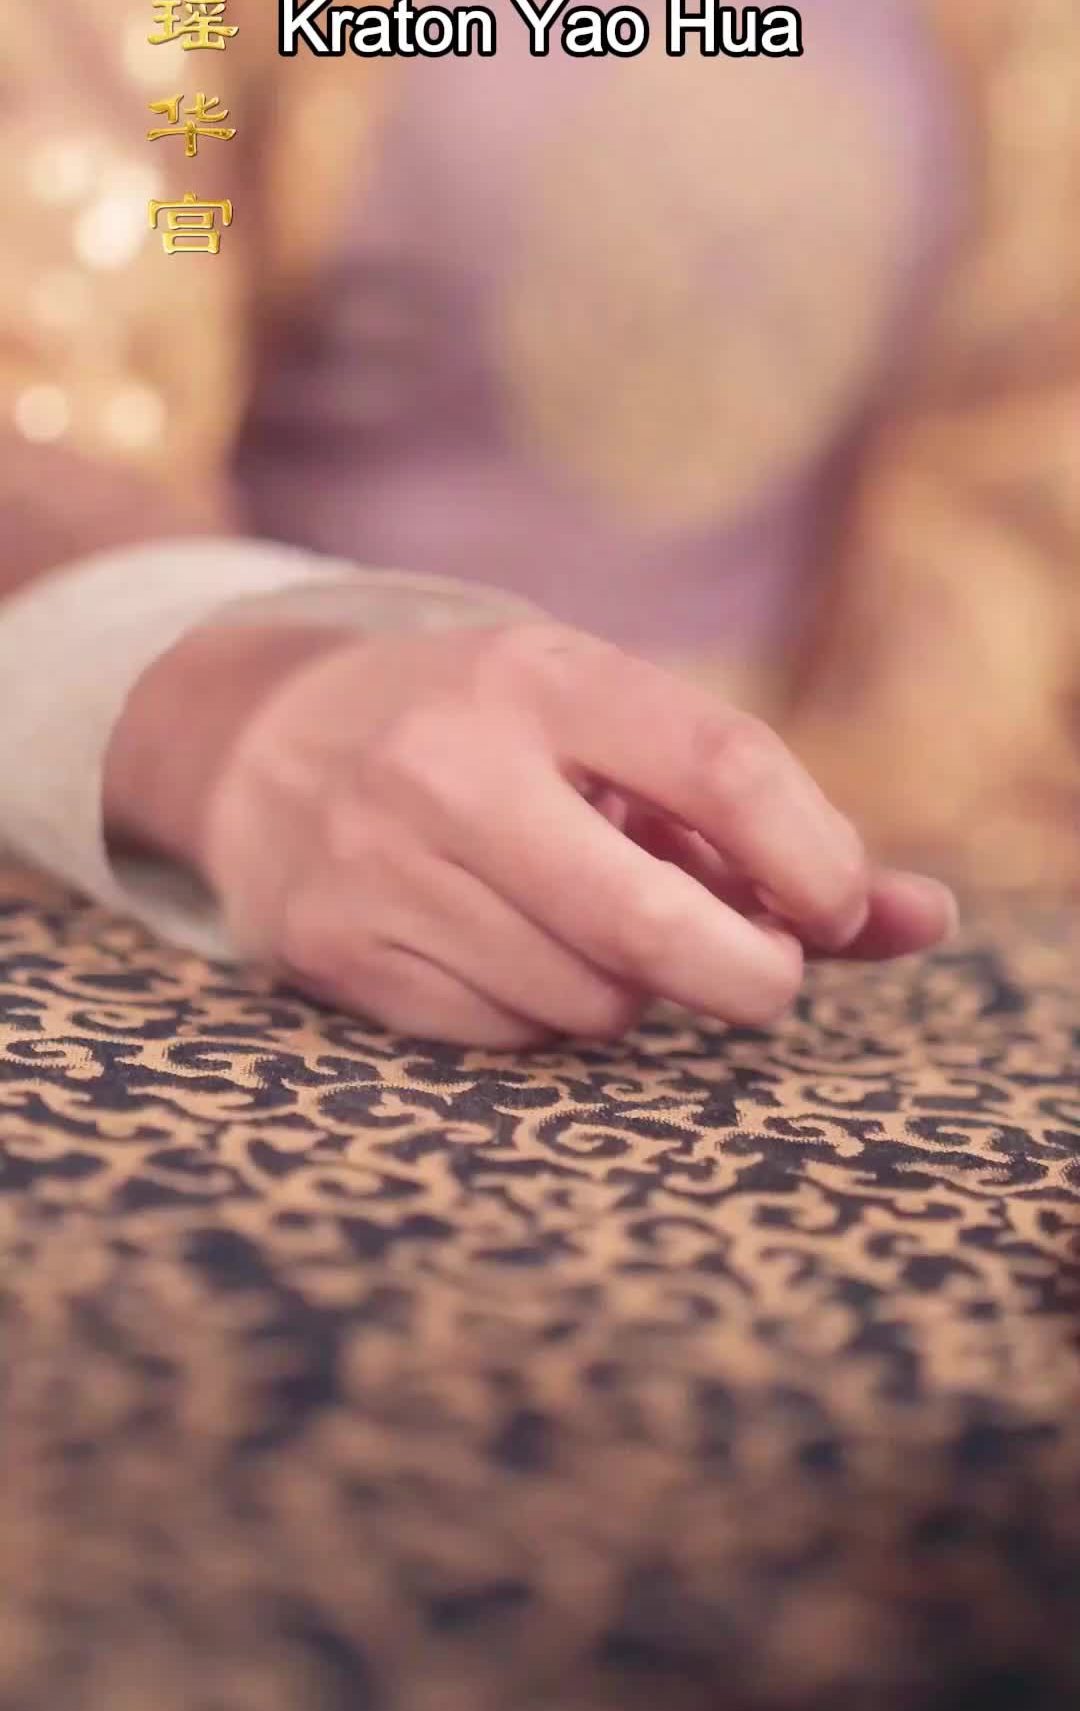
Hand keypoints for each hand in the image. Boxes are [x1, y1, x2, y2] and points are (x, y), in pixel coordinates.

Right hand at [105, 618, 956, 1047]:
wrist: (263, 740)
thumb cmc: (486, 734)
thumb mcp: (607, 730)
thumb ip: (759, 826)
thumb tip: (922, 918)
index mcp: (537, 674)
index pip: (720, 763)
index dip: (814, 856)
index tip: (839, 907)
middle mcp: (449, 764)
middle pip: (650, 925)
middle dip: (747, 976)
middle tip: (768, 978)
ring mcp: (380, 863)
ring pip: (586, 1000)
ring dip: (630, 989)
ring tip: (587, 925)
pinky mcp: (336, 948)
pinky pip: (508, 1037)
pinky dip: (544, 1015)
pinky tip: (509, 951)